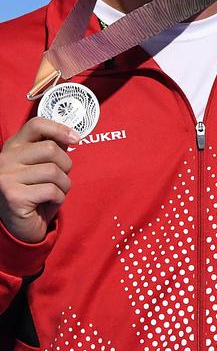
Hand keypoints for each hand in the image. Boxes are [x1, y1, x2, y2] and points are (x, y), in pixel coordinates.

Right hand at [0, 118, 76, 243]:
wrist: (19, 225)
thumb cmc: (35, 192)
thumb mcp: (40, 166)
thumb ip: (51, 150)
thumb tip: (72, 136)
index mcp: (12, 147)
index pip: (35, 124)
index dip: (59, 128)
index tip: (76, 139)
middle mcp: (5, 160)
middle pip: (51, 149)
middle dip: (65, 165)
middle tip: (60, 179)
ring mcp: (6, 178)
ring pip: (54, 172)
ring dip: (63, 185)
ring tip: (54, 193)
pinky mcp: (14, 196)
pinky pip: (52, 191)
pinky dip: (58, 199)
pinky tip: (47, 203)